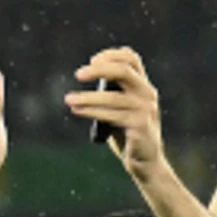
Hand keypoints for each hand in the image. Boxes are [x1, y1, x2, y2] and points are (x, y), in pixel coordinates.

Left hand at [66, 46, 167, 175]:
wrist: (146, 162)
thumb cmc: (128, 133)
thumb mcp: (122, 108)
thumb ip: (111, 92)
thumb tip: (85, 76)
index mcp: (143, 85)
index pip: (131, 58)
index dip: (111, 55)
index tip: (92, 60)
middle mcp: (147, 93)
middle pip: (123, 71)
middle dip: (99, 70)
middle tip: (78, 75)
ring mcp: (145, 109)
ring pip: (112, 97)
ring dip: (87, 98)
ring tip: (68, 99)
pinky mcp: (140, 125)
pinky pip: (111, 115)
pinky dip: (91, 112)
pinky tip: (78, 110)